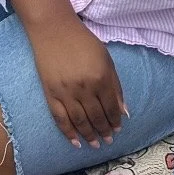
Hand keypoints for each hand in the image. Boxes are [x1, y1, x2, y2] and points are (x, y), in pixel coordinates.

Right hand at [27, 22, 126, 149]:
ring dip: (88, 136)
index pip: (111, 108)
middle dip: (104, 131)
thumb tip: (123, 111)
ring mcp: (66, 92)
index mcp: (101, 78)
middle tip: (107, 140)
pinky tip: (75, 142)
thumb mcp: (106, 59)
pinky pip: (60, 118)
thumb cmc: (83, 42)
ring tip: (94, 144)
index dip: (115, 121)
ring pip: (79, 122)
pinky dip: (67, 132)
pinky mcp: (50, 94)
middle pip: (96, 117)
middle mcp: (85, 88)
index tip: (117, 129)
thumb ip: (115, 85)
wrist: (53, 30)